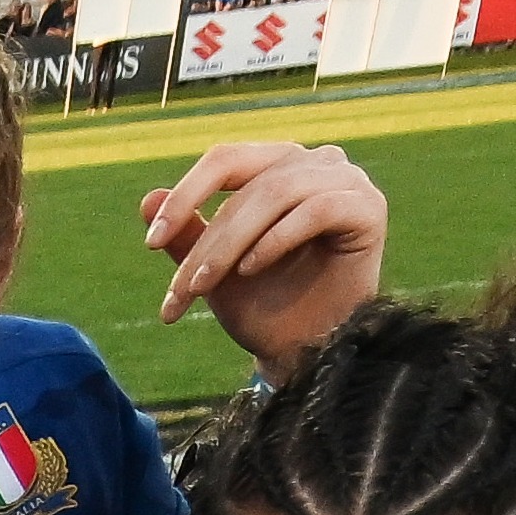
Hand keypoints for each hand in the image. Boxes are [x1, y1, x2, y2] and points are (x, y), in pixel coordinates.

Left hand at [135, 139, 389, 375]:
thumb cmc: (265, 308)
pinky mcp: (369, 207)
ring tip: (208, 285)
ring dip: (233, 243)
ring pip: (275, 193)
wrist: (308, 354)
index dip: (183, 196)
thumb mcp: (213, 269)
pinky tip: (252, 270)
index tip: (151, 243)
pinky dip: (277, 239)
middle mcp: (314, 163)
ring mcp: (346, 180)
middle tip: (183, 285)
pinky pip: (315, 209)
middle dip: (208, 236)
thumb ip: (186, 233)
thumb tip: (146, 199)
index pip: (224, 160)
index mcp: (278, 165)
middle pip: (247, 178)